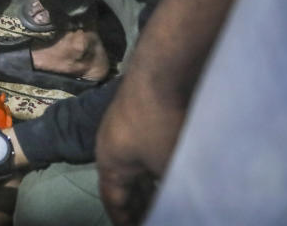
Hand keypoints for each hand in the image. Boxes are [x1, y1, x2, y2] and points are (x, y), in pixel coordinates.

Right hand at [96, 73, 182, 224]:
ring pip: (133, 164)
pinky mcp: (136, 112)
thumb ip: (168, 188)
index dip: (122, 219)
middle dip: (135, 202)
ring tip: (162, 195)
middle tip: (150, 216)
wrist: (160, 74)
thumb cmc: (159, 126)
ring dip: (146, 181)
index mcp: (109, 163)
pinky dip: (152, 163)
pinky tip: (169, 164)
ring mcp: (121, 127)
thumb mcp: (166, 166)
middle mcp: (109, 146)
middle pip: (121, 182)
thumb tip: (176, 197)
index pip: (113, 200)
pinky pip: (141, 148)